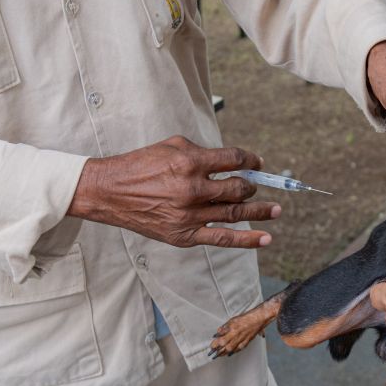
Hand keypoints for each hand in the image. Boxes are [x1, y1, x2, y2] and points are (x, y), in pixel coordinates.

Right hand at [68, 136, 278, 249]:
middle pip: (237, 188)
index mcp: (190, 162)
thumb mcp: (171, 146)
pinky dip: (246, 239)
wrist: (109, 192)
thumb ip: (202, 153)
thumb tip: (231, 160)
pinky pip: (221, 238)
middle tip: (254, 184)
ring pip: (234, 213)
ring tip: (276, 210)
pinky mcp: (183, 235)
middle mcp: (192, 189)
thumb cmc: (140, 165)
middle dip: (251, 185)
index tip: (256, 163)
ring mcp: (189, 215)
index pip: (233, 159)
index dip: (250, 160)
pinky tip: (266, 238)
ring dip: (260, 211)